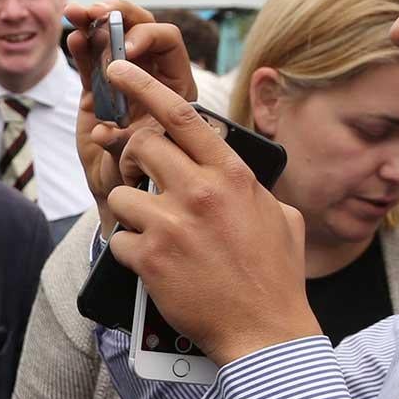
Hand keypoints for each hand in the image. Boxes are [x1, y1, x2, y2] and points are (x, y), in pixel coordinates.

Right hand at [62, 1, 196, 233]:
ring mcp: (123, 80)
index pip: (167, 42)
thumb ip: (129, 146)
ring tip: (76, 12)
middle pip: (141, 27)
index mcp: (176, 84)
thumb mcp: (145, 163)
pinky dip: (81, 45)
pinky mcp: (97, 90)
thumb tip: (107, 132)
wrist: (125, 193)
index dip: (147, 38)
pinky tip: (73, 35)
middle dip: (120, 15)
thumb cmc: (147, 180)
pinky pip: (90, 60)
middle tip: (99, 13)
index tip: (127, 53)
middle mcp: (151, 75)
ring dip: (94, 20)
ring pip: (112, 38)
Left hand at [101, 61, 317, 363]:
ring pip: (123, 194)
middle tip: (138, 176)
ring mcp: (172, 224)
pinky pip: (119, 237)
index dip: (144, 85)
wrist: (265, 331)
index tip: (118, 67)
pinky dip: (130, 250)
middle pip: (141, 146)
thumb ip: (251, 186)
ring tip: (153, 233)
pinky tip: (154, 264)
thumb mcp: (280, 216)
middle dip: (132, 157)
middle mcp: (200, 192)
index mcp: (232, 175)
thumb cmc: (275, 275)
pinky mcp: (150, 258)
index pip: (182, 115)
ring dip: (131, 212)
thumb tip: (235, 170)